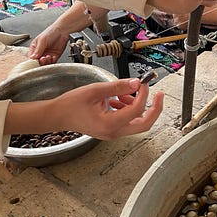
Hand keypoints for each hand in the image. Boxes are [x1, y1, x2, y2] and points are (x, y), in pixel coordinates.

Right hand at [3, 79, 164, 139]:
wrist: (58, 116)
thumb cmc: (71, 105)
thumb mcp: (95, 90)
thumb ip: (117, 86)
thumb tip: (136, 83)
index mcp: (110, 124)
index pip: (136, 110)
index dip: (143, 95)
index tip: (144, 83)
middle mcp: (113, 132)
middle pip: (145, 124)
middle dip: (154, 108)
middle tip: (158, 94)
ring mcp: (113, 133)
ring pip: (137, 123)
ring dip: (139, 107)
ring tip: (128, 93)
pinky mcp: (111, 130)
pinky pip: (127, 121)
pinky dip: (129, 109)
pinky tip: (119, 99)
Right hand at [28, 25, 69, 64]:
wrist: (62, 31)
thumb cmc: (51, 32)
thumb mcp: (42, 40)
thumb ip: (38, 49)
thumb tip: (33, 57)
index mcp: (35, 48)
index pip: (31, 57)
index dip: (33, 60)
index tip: (36, 60)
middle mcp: (41, 52)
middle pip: (38, 61)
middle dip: (40, 61)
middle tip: (42, 58)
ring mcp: (48, 54)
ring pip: (45, 63)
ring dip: (46, 62)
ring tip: (48, 57)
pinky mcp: (55, 56)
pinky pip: (52, 62)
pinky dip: (52, 61)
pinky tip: (52, 57)